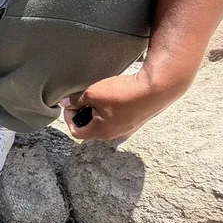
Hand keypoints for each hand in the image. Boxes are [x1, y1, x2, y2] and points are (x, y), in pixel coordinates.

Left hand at [61, 71, 185, 140]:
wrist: (157, 88)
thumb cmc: (123, 93)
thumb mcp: (93, 93)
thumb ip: (76, 99)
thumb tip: (65, 102)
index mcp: (101, 132)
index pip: (76, 132)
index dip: (69, 117)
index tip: (71, 104)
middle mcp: (114, 134)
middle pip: (91, 128)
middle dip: (83, 113)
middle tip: (84, 98)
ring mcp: (128, 128)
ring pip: (105, 122)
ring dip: (98, 110)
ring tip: (100, 95)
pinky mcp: (138, 119)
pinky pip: (119, 117)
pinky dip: (112, 108)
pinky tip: (115, 94)